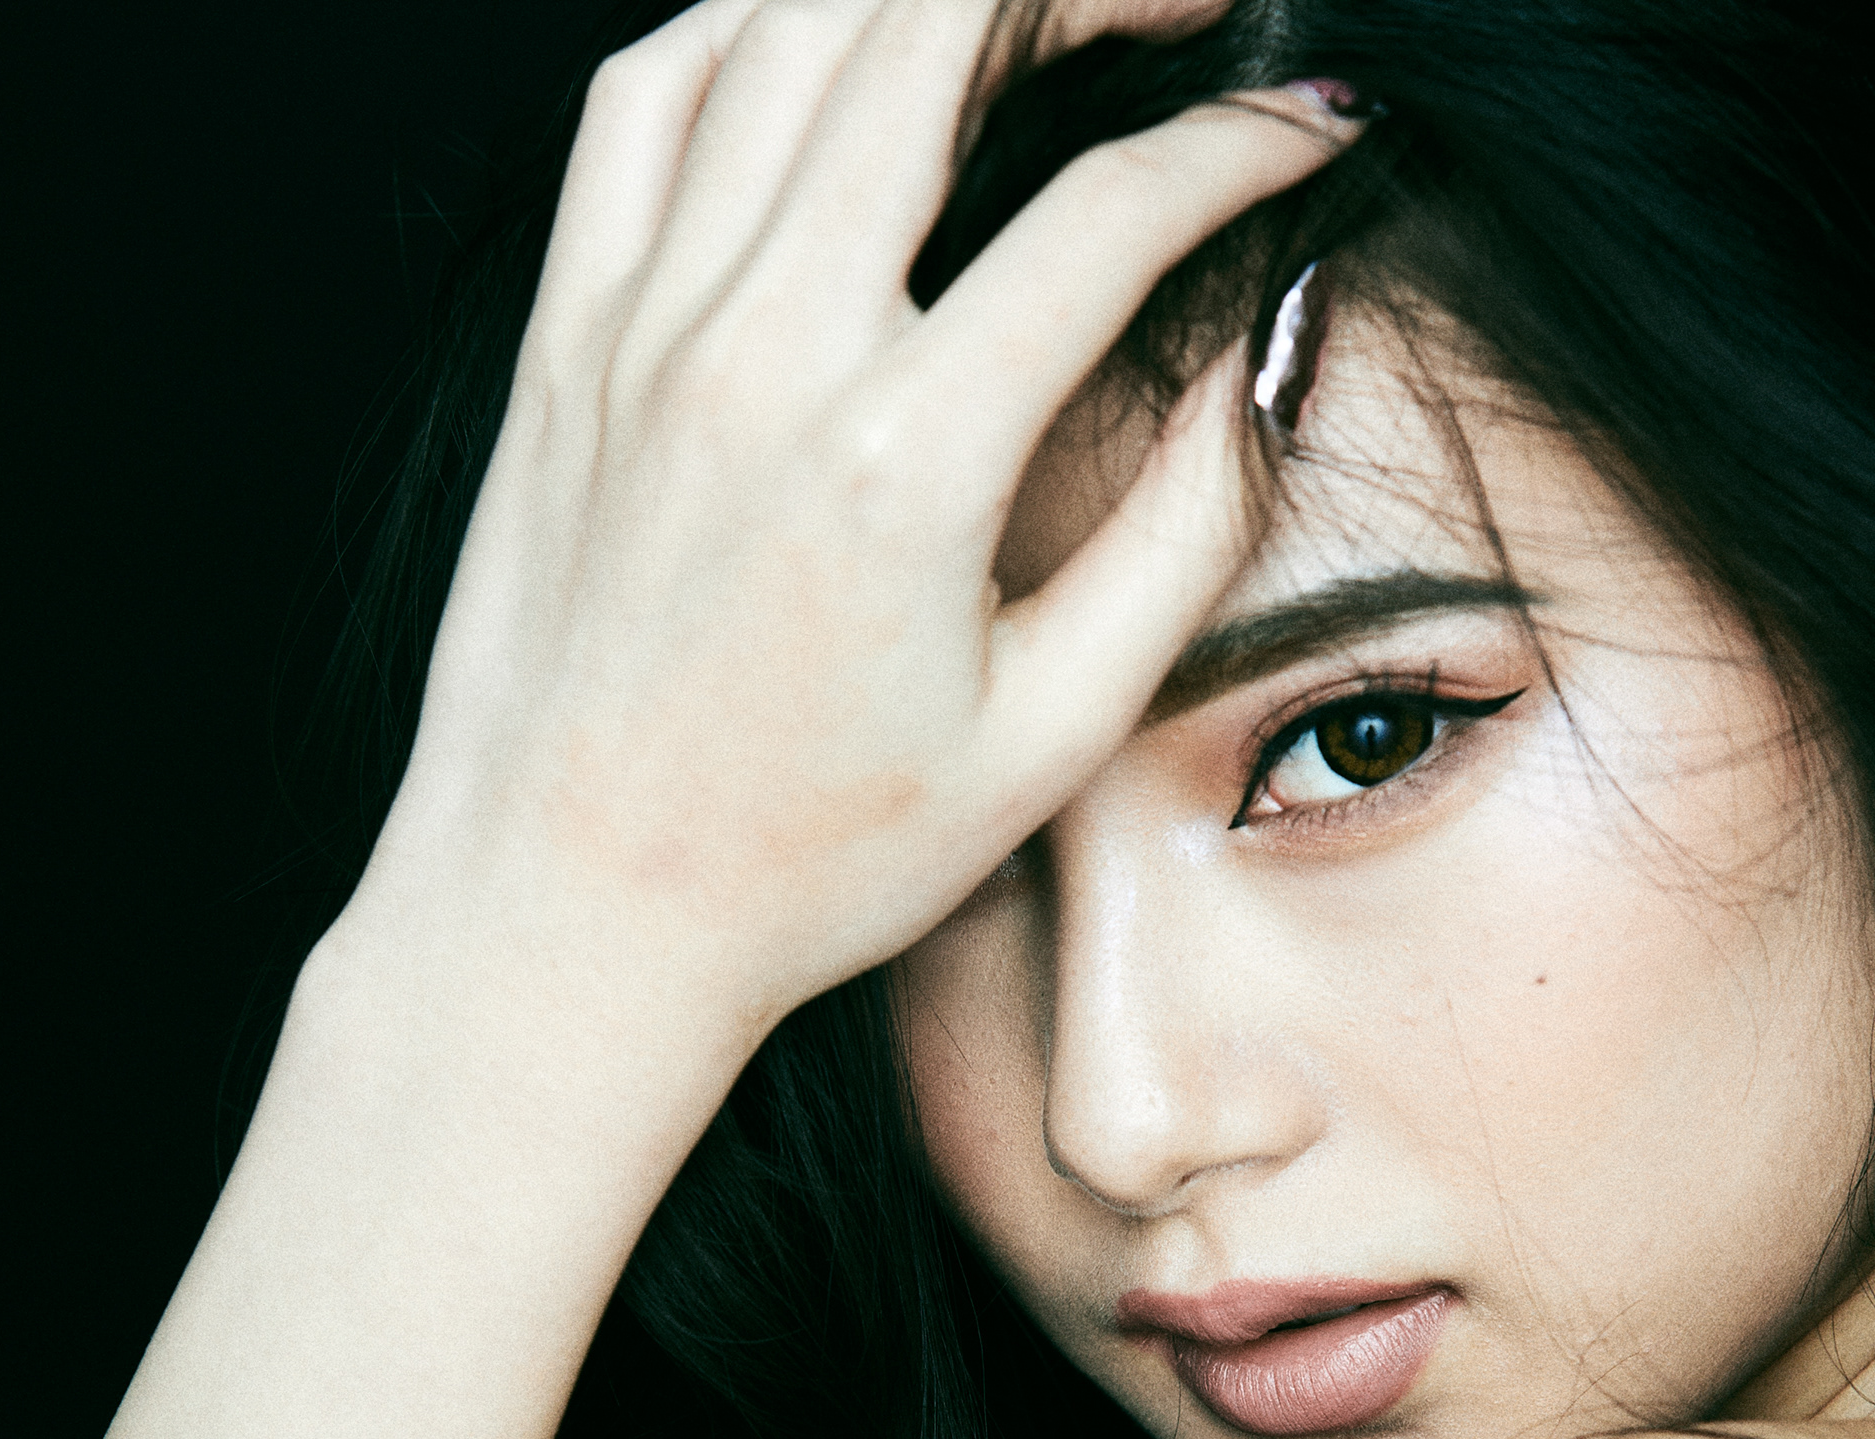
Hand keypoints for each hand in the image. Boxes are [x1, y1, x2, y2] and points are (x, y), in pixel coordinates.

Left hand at [341, 0, 1360, 1039]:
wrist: (561, 912)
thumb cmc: (804, 856)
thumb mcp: (1049, 739)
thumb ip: (1183, 535)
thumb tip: (1265, 361)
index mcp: (900, 464)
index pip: (1110, 209)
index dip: (1243, 143)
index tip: (1314, 128)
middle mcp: (757, 356)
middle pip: (937, 29)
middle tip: (1185, 2)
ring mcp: (640, 325)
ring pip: (790, 26)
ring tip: (1034, 3)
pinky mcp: (564, 332)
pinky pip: (648, 93)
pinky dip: (753, 19)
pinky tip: (839, 34)